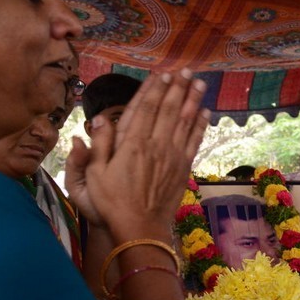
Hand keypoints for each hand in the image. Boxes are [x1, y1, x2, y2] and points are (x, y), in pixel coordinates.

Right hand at [65, 70, 207, 238]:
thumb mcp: (93, 175)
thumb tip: (98, 119)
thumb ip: (98, 145)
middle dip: (177, 88)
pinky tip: (206, 113)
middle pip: (169, 110)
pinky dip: (201, 125)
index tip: (162, 73)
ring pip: (185, 121)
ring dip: (192, 100)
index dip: (154, 89)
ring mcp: (172, 157)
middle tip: (186, 70)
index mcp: (131, 144)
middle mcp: (155, 146)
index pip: (144, 108)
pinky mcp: (182, 168)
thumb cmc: (111, 203)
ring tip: (200, 83)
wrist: (139, 228)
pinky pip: (194, 141)